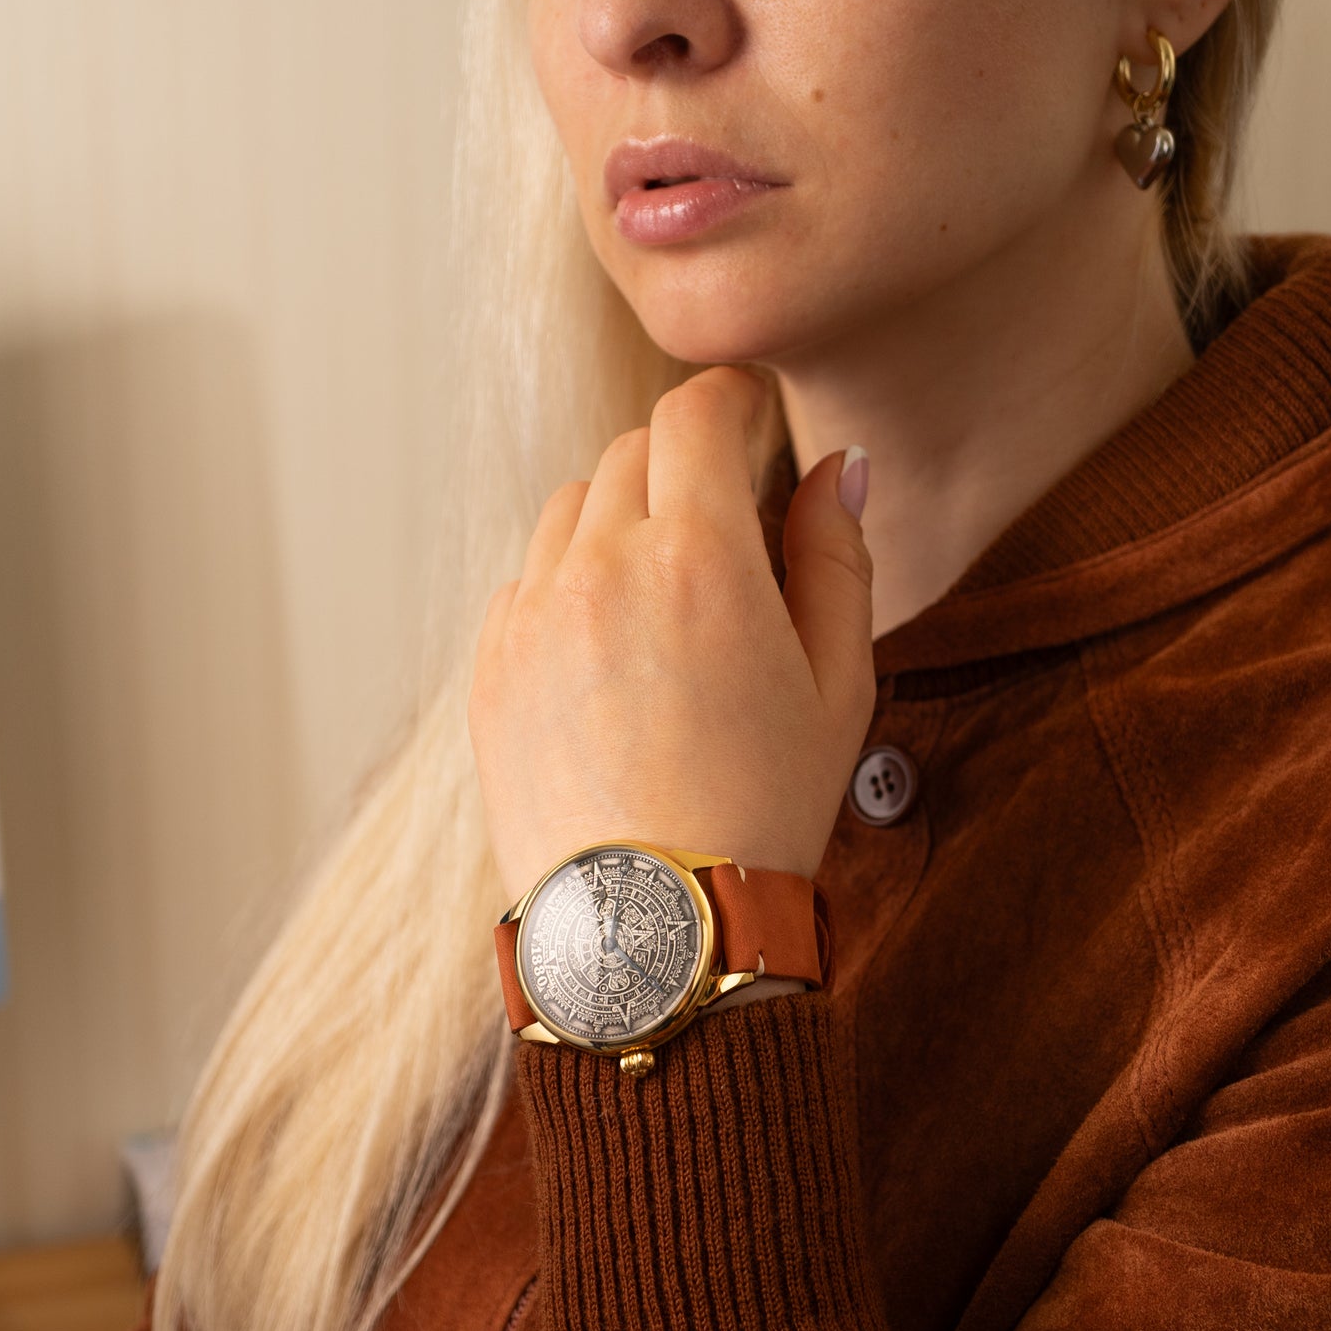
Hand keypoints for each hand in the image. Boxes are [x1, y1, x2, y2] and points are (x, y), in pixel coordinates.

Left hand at [470, 367, 875, 905]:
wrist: (651, 928)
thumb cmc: (760, 813)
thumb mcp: (838, 685)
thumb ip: (836, 555)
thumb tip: (833, 467)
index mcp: (698, 557)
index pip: (696, 413)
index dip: (731, 401)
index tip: (752, 419)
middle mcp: (600, 568)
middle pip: (631, 452)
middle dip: (683, 464)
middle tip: (727, 521)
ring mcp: (532, 617)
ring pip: (570, 509)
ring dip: (620, 520)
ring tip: (668, 595)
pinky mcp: (491, 667)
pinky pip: (529, 582)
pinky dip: (571, 585)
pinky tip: (615, 652)